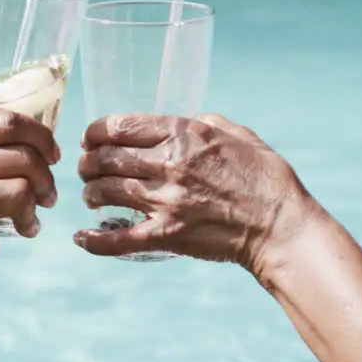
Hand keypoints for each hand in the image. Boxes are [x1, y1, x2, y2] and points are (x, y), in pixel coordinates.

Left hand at [74, 114, 314, 274]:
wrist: (280, 225)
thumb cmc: (265, 177)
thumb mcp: (238, 134)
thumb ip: (206, 123)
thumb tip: (186, 121)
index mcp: (184, 134)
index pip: (120, 126)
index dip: (95, 132)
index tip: (90, 139)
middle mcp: (169, 164)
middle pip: (105, 158)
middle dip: (87, 162)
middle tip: (86, 168)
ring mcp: (166, 201)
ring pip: (105, 192)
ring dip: (90, 193)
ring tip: (91, 196)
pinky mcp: (167, 235)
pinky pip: (119, 240)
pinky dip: (95, 240)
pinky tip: (82, 238)